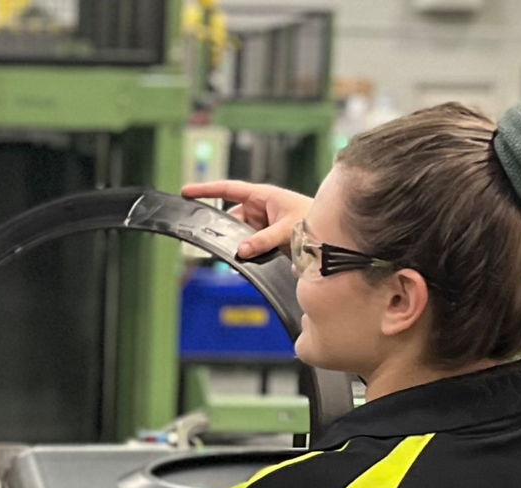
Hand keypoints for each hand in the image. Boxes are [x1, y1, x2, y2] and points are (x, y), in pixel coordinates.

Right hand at [181, 180, 312, 259]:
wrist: (334, 240)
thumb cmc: (316, 221)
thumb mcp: (288, 229)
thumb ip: (263, 239)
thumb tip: (241, 250)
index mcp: (263, 196)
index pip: (228, 189)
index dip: (206, 190)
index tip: (186, 192)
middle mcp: (261, 208)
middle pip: (232, 218)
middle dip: (225, 231)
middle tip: (217, 244)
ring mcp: (263, 225)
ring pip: (240, 235)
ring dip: (238, 246)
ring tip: (242, 257)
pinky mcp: (267, 240)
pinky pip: (250, 246)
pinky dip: (247, 255)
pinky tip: (246, 264)